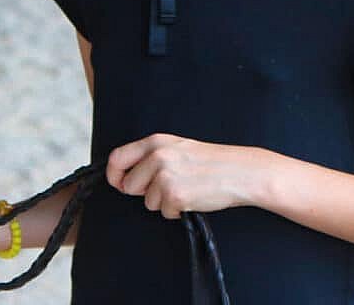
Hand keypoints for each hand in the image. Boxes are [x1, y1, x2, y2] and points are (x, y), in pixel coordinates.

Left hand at [107, 134, 259, 218]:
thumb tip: (124, 178)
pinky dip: (177, 211)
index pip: (117, 157)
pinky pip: (165, 212)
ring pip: (148, 201)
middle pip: (129, 185)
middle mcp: (156, 156)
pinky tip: (192, 198)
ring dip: (163, 202)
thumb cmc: (208, 161)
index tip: (119, 184)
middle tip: (167, 187)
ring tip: (185, 189)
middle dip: (143, 192)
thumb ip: (150, 156)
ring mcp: (165, 176)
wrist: (239, 172)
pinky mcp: (176, 196)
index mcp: (154, 142)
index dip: (114, 175)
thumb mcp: (175, 147)